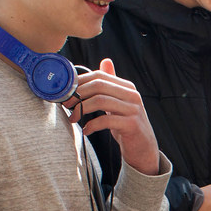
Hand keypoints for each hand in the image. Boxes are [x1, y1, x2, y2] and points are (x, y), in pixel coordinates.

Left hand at [67, 58, 159, 174]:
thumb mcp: (120, 102)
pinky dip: (92, 125)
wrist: (144, 149)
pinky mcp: (132, 125)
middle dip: (78, 94)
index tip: (67, 92)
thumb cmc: (127, 125)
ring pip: (101, 101)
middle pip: (99, 85)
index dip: (80, 82)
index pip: (99, 76)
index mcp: (127, 87)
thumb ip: (112, 85)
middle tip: (66, 104)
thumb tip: (105, 61)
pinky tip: (86, 130)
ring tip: (73, 118)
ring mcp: (133, 109)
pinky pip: (106, 120)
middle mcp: (132, 95)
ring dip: (81, 109)